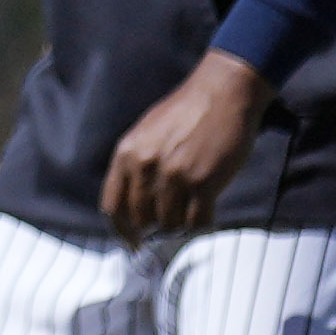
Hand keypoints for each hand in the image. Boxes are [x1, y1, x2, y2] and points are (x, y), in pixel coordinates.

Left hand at [101, 52, 264, 240]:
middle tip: (172, 218)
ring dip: (181, 223)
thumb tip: (133, 203)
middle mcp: (146, 167)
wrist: (223, 92)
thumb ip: (135, 165)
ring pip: (170, 223)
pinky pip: (197, 221)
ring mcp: (175, 176)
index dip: (121, 230)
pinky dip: (202, 222)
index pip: (112, 206)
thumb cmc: (187, 111)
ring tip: (192, 208)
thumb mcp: (146, 133)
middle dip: (156, 225)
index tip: (133, 241)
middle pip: (142, 219)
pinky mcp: (204, 182)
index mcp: (127, 153)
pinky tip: (207, 209)